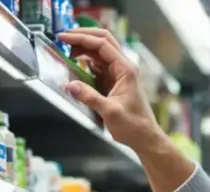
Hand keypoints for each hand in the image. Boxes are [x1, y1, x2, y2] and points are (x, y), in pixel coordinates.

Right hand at [58, 28, 163, 150]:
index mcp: (125, 70)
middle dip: (83, 36)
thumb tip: (71, 85)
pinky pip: (98, 66)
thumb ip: (90, 97)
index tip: (64, 38)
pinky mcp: (113, 82)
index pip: (102, 44)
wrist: (145, 137)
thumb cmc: (135, 126)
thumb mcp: (110, 112)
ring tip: (66, 50)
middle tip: (64, 37)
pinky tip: (75, 64)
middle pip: (103, 41)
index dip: (82, 38)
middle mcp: (123, 68)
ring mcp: (118, 74)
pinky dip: (86, 62)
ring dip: (83, 48)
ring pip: (99, 52)